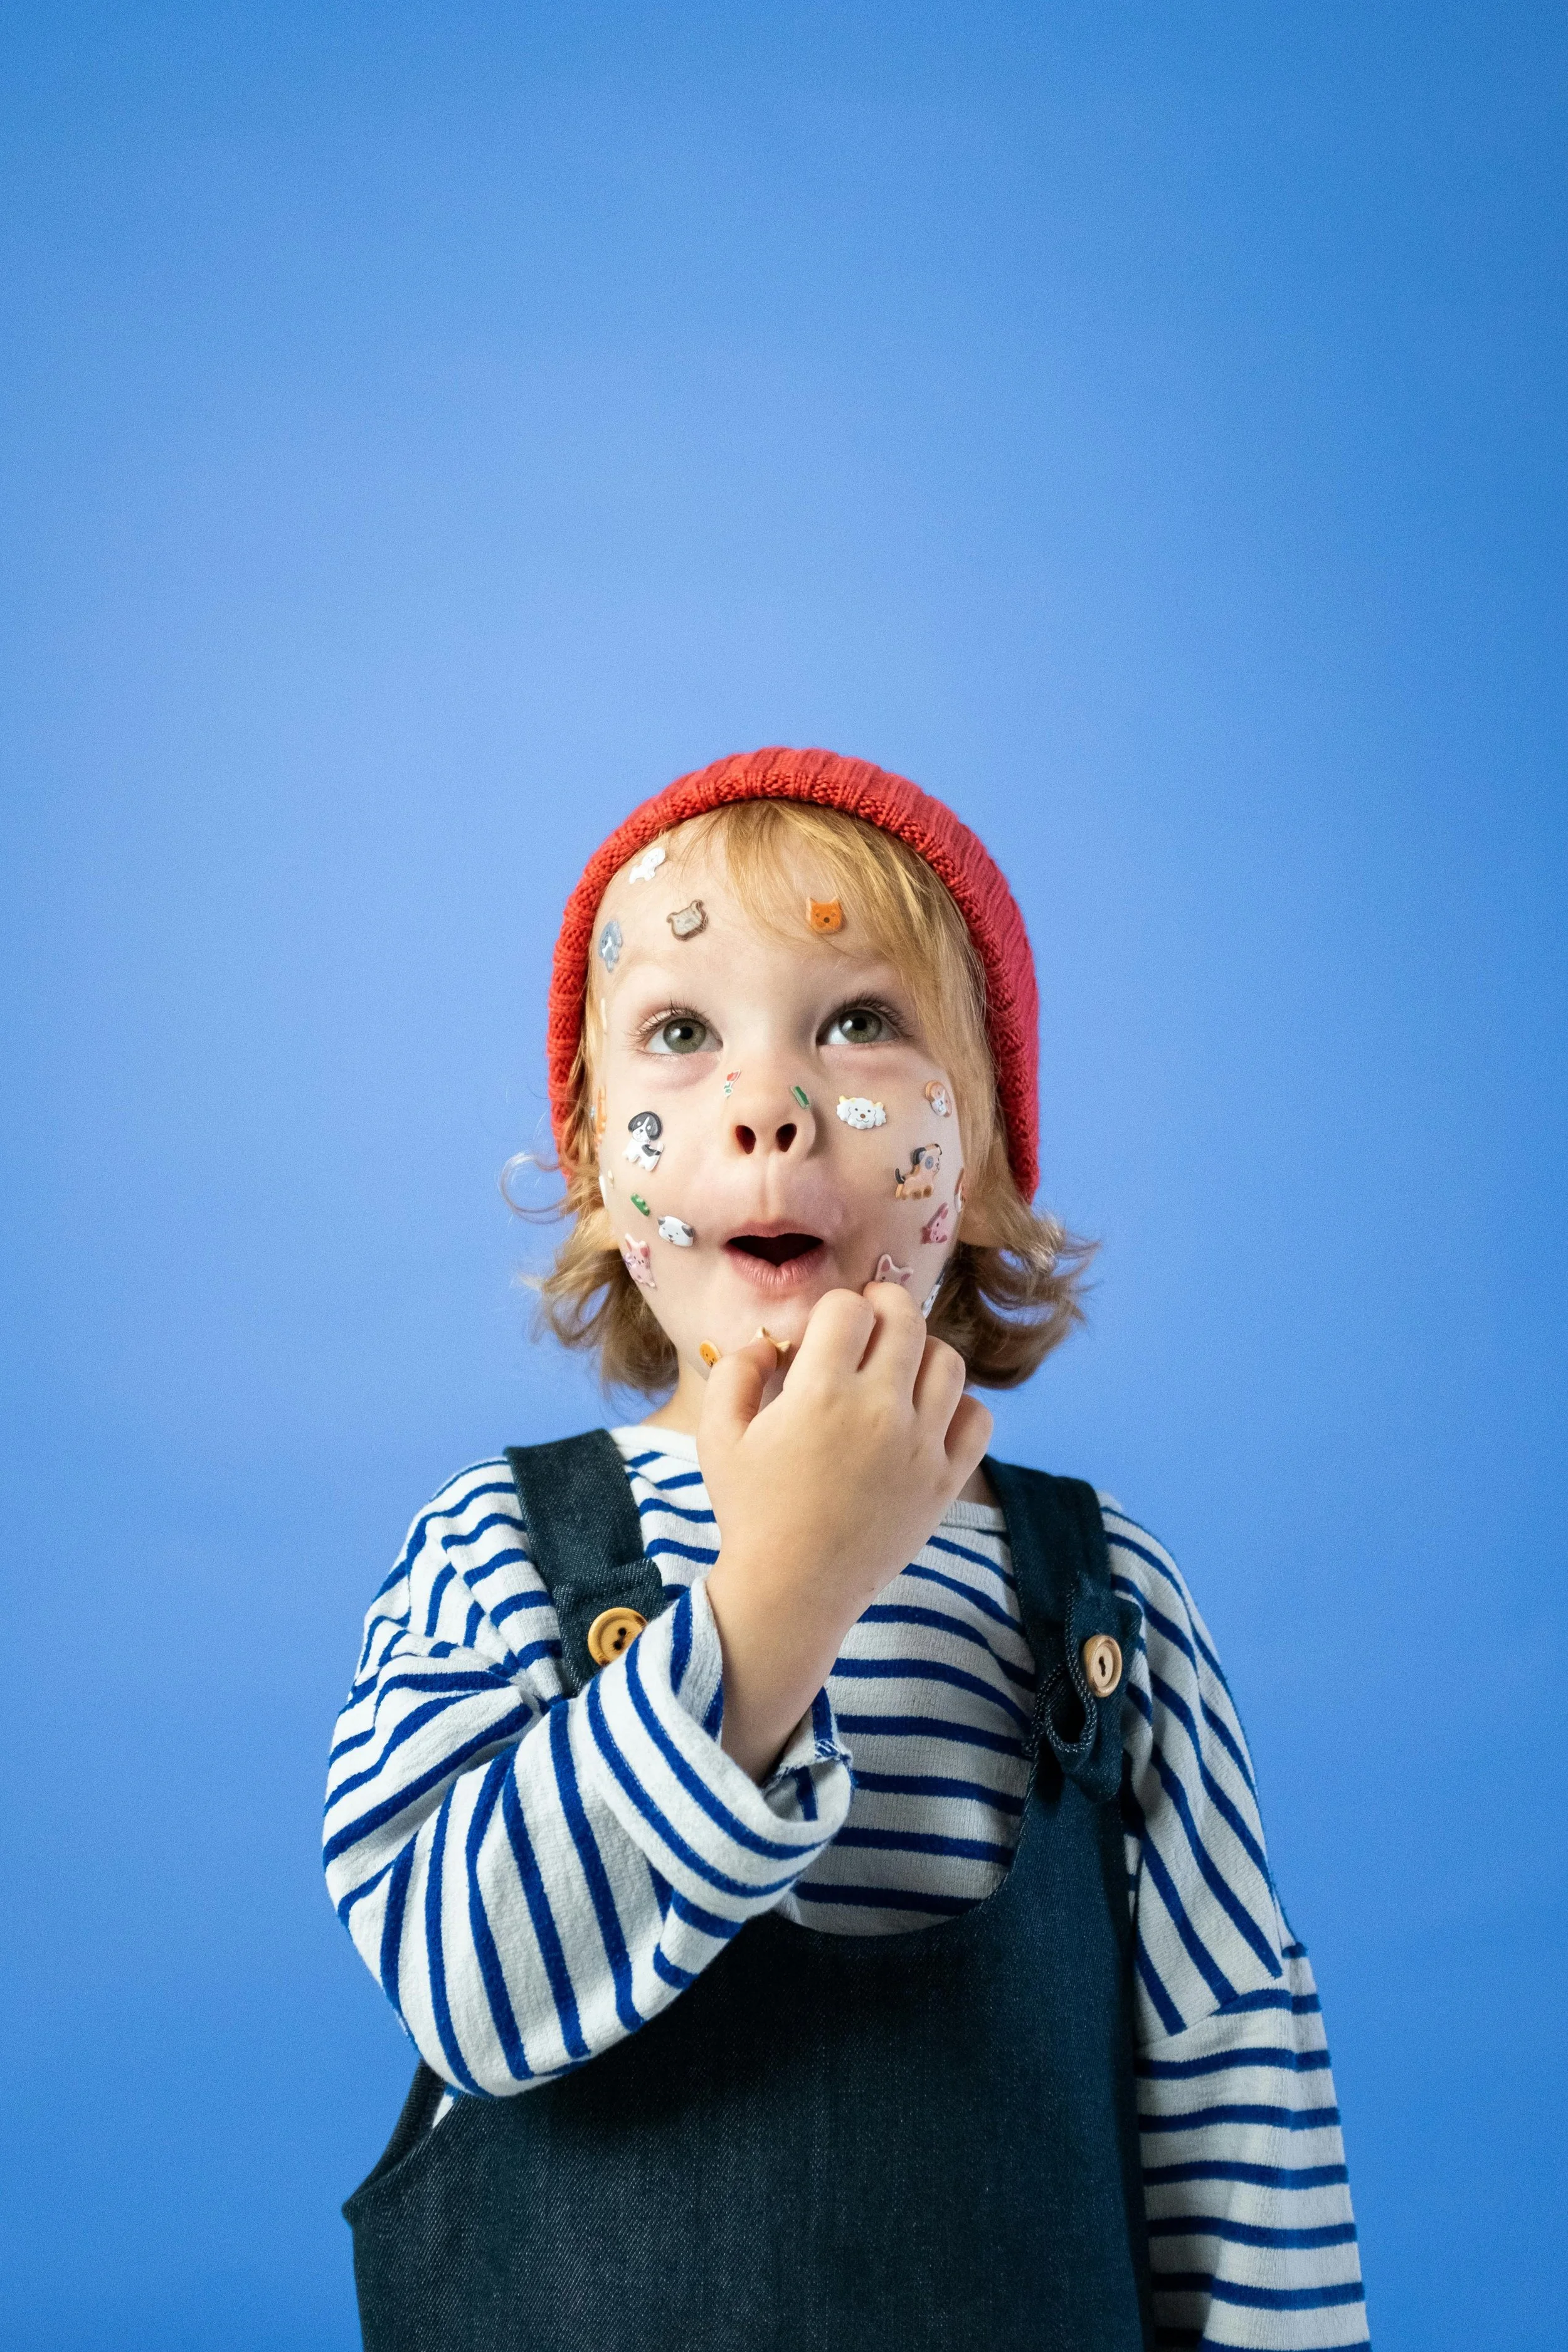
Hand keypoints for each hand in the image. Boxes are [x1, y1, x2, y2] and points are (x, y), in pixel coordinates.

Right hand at [697, 1282, 992, 1778]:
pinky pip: (977, 1419)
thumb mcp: (717, 1436)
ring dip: (923, 1350)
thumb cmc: (751, 1511)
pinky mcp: (945, 1480)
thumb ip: (736, 1371)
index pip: (848, 1309)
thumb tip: (770, 1341)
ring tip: (899, 1365)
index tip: (825, 1329)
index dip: (834, 1308)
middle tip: (869, 1320)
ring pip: (949, 1362)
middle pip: (906, 1320)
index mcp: (821, 1394)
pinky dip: (960, 1405)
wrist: (793, 1590)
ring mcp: (921, 1447)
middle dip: (884, 1306)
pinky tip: (929, 1412)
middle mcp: (879, 1412)